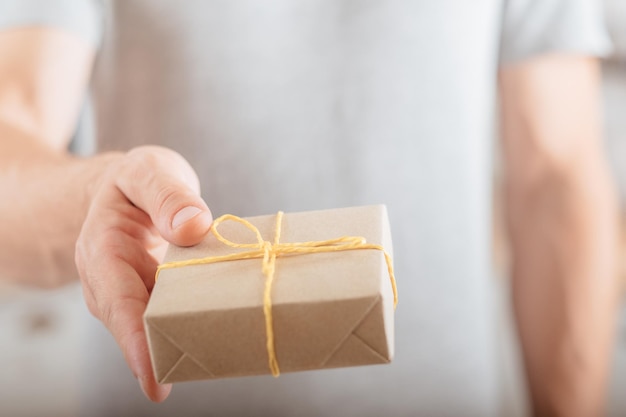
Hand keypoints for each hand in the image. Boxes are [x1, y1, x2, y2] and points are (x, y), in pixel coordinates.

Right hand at [75, 146, 212, 401]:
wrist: (125, 191)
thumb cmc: (135, 181)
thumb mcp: (149, 171)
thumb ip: (167, 193)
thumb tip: (193, 226)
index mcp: (103, 250)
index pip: (118, 303)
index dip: (135, 341)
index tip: (154, 378)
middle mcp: (113, 283)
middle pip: (137, 326)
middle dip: (162, 353)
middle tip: (190, 375)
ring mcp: (135, 294)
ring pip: (156, 326)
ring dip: (181, 343)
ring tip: (214, 360)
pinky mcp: (156, 297)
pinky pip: (173, 315)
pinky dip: (195, 324)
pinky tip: (222, 335)